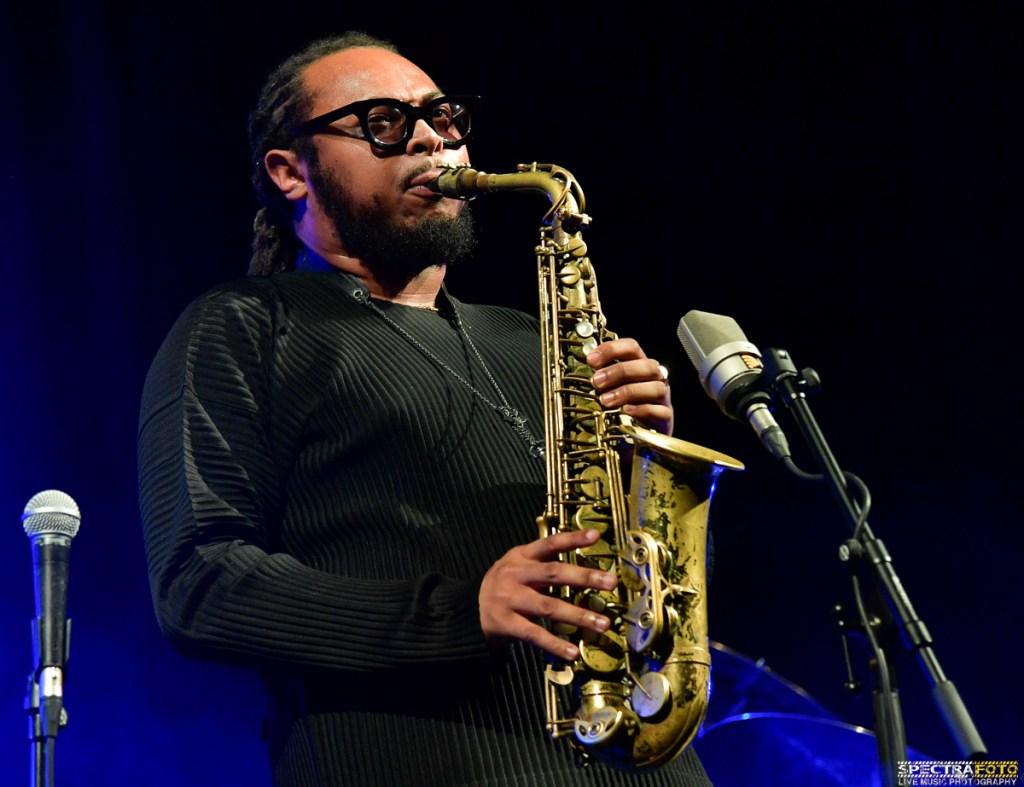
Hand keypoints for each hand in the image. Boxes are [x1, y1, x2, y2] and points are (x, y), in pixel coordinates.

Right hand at [479, 529, 617, 659]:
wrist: (467, 611)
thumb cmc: (504, 586)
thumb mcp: (518, 567)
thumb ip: (544, 566)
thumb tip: (586, 570)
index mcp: (520, 556)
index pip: (549, 544)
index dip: (571, 539)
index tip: (595, 536)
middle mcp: (515, 574)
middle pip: (553, 573)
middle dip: (584, 577)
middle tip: (611, 582)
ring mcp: (510, 599)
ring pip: (549, 606)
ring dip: (578, 615)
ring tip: (603, 623)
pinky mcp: (506, 624)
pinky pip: (534, 634)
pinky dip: (555, 644)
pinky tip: (573, 652)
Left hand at [587, 337, 673, 434]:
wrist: (644, 435)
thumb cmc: (626, 406)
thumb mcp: (613, 388)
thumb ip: (603, 378)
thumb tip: (583, 370)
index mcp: (640, 366)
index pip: (632, 347)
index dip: (612, 349)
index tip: (591, 359)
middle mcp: (655, 378)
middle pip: (646, 365)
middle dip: (619, 371)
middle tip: (597, 381)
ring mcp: (663, 398)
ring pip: (656, 387)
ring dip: (628, 391)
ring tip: (606, 400)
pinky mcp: (666, 418)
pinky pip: (660, 411)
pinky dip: (642, 409)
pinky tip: (625, 411)